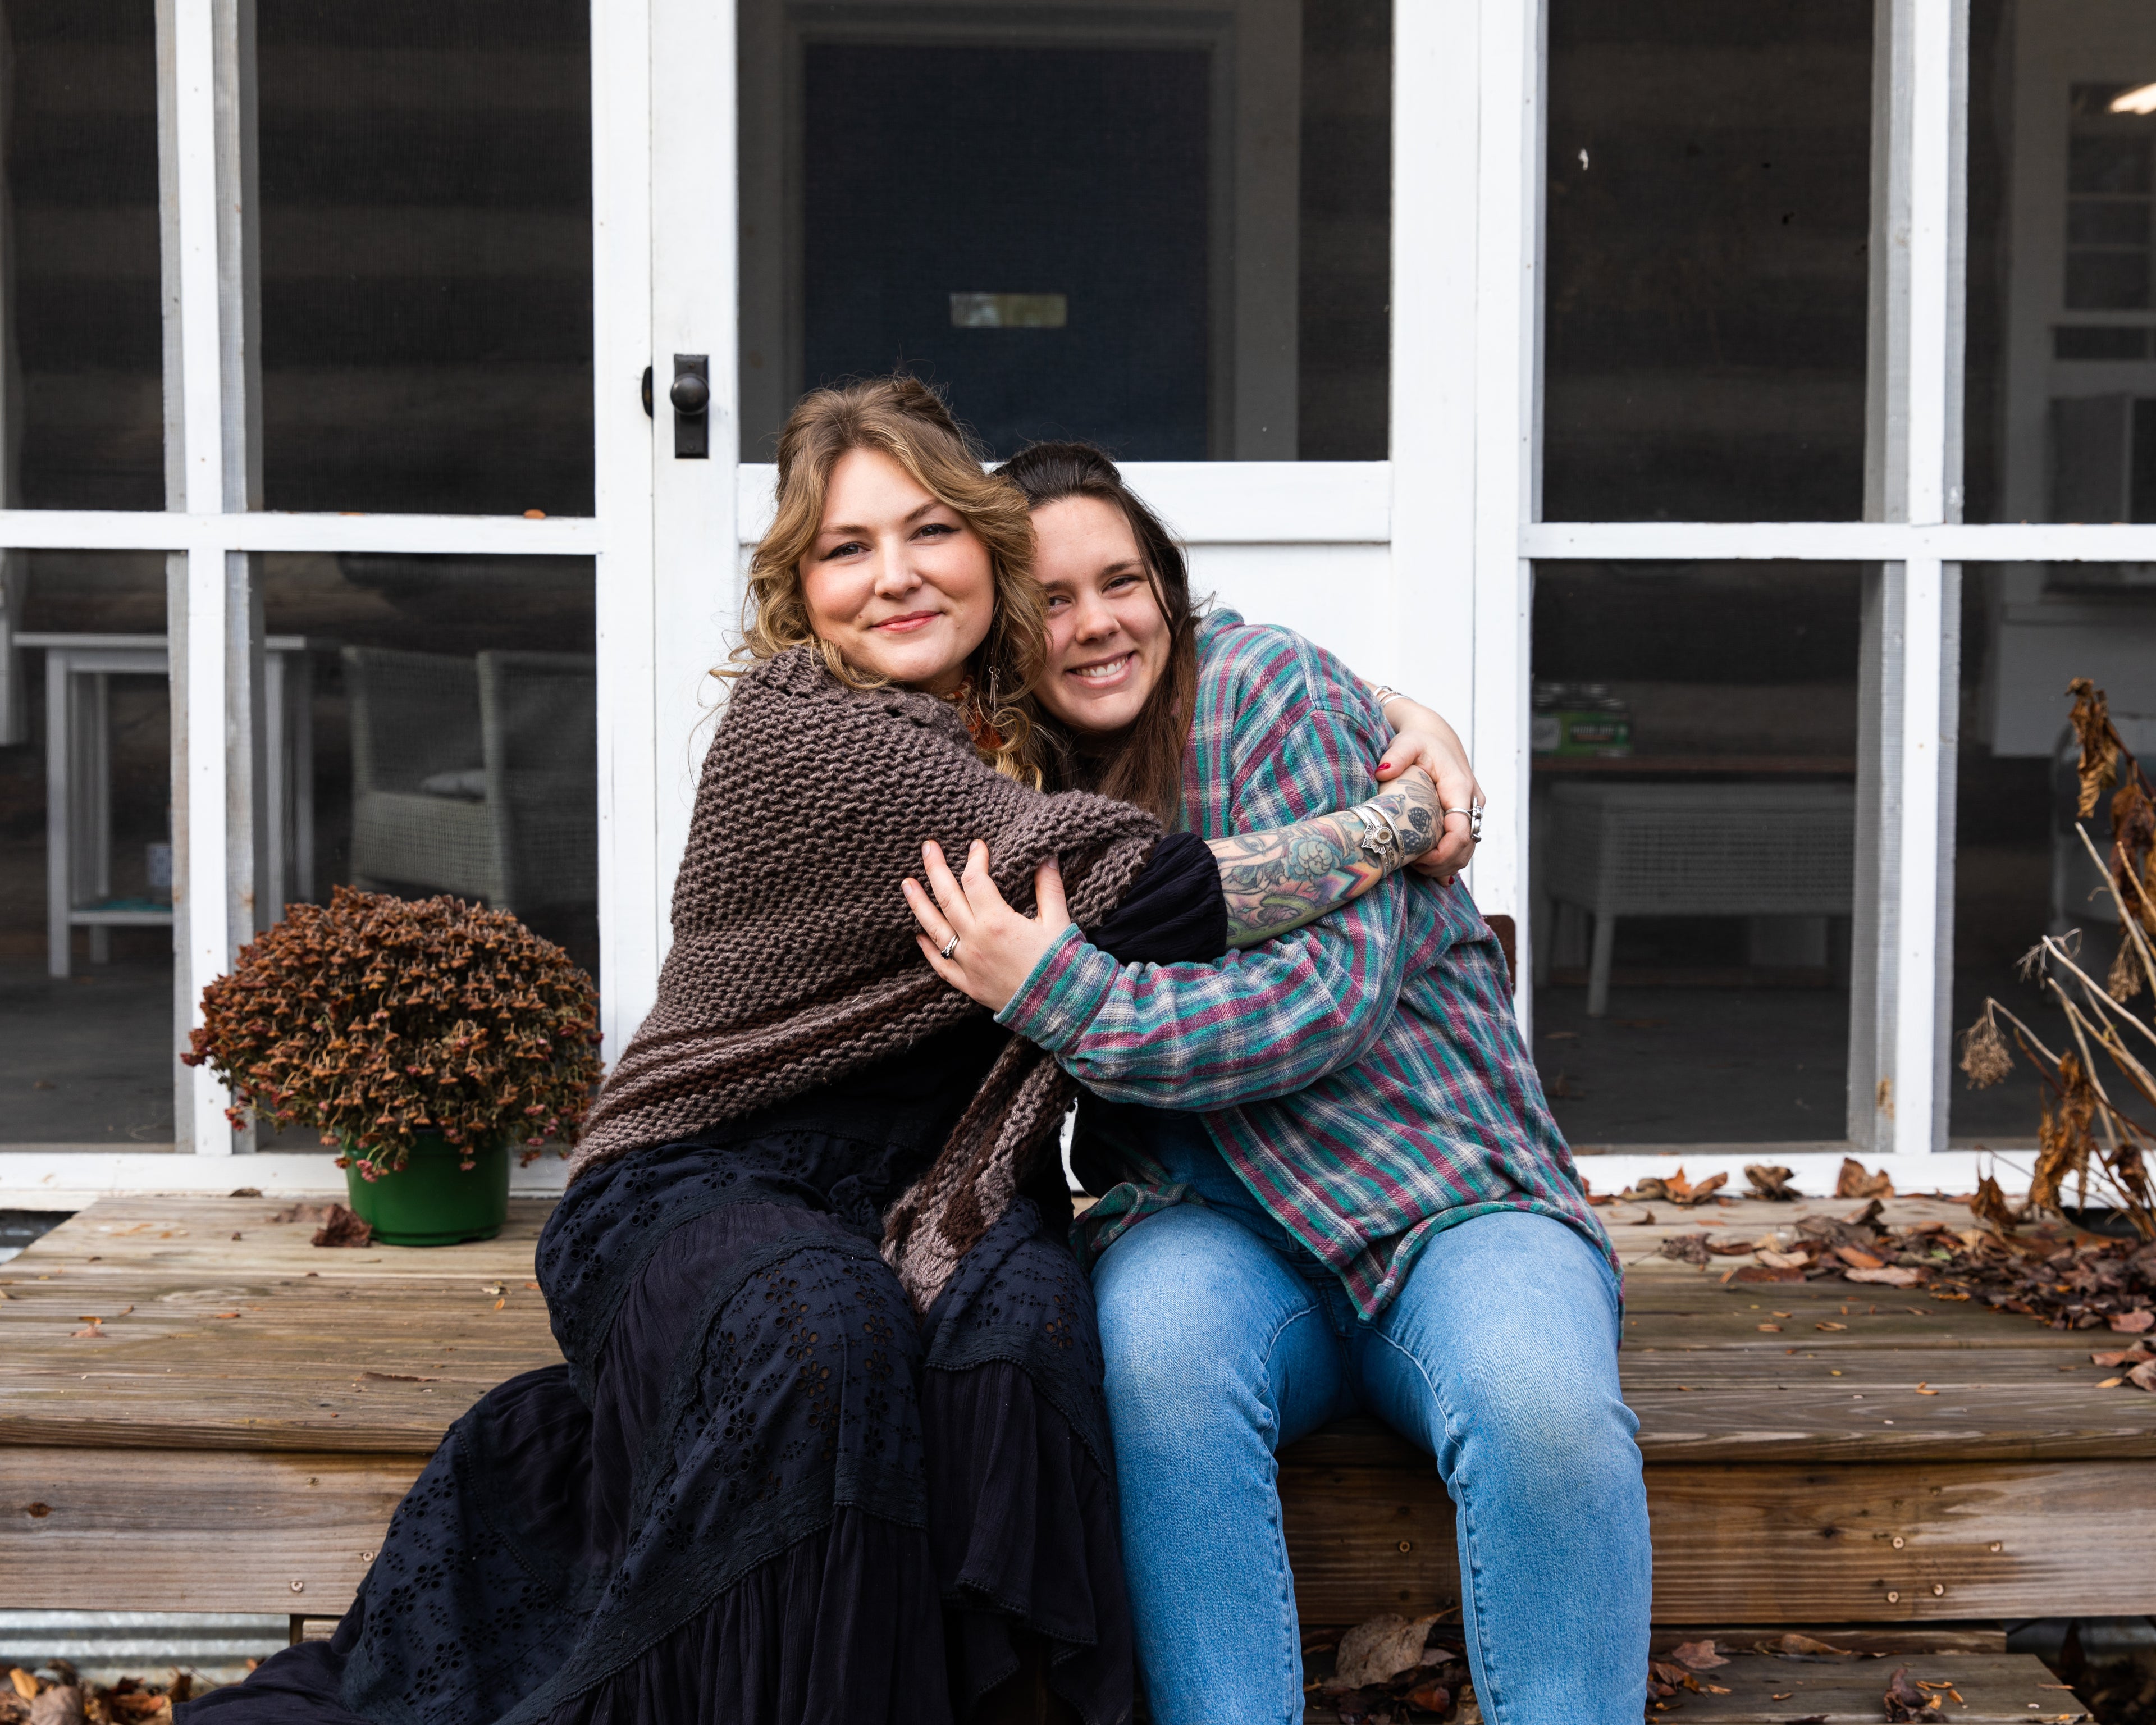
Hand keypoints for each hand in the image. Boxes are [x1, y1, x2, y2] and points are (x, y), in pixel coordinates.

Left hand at [902, 839, 1072, 1011]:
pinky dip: (928, 949)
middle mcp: (976, 941)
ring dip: (919, 904)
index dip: (975, 859)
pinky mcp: (968, 985)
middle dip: (936, 869)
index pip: (976, 880)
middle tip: (927, 847)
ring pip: (935, 929)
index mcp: (998, 922)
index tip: (977, 846)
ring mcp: (968, 964)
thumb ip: (1048, 886)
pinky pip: (940, 965)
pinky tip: (918, 935)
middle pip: (948, 898)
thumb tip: (1047, 856)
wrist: (1063, 1009)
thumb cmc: (1063, 965)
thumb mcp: (1059, 921)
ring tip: (906, 884)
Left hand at [1374, 696, 1482, 879]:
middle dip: (1441, 864)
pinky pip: (1464, 845)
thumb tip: (1382, 772)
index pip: (1460, 832)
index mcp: (1459, 788)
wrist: (1435, 736)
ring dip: (1445, 865)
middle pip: (1466, 847)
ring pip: (1467, 850)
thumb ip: (1396, 756)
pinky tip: (1430, 870)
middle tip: (1411, 866)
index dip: (1442, 854)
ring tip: (1416, 865)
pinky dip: (1449, 860)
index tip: (1417, 859)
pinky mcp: (1466, 816)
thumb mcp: (1406, 743)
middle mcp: (1471, 801)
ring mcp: (1472, 810)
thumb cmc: (1419, 740)